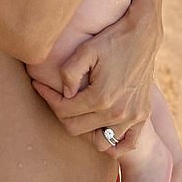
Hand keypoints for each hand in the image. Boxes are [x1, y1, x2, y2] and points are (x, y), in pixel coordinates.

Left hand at [32, 2, 158, 157]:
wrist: (142, 36)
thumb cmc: (111, 40)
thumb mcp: (85, 50)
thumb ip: (69, 73)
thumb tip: (65, 95)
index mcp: (101, 97)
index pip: (64, 110)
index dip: (48, 98)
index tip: (39, 85)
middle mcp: (117, 113)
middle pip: (76, 128)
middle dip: (61, 113)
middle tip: (56, 97)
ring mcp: (132, 117)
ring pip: (99, 142)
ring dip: (85, 129)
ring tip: (78, 111)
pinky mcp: (142, 116)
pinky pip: (126, 145)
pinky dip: (113, 144)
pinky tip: (101, 129)